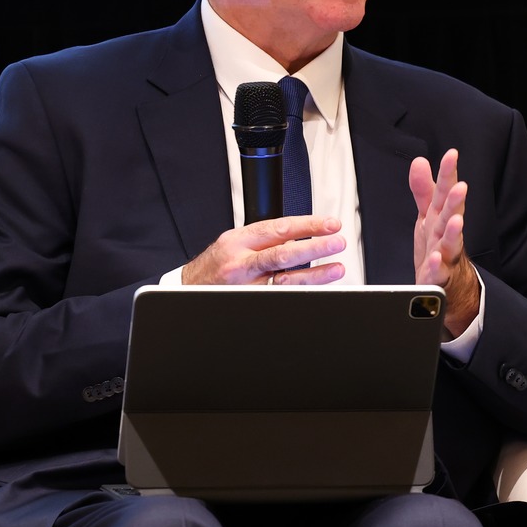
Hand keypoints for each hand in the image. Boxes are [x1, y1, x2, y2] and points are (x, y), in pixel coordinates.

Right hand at [183, 216, 346, 285]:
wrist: (188, 290)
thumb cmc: (214, 265)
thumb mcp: (234, 243)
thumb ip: (264, 239)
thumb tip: (300, 237)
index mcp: (238, 241)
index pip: (279, 228)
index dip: (308, 226)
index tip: (330, 224)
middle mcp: (242, 263)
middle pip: (284, 254)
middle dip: (315, 248)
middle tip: (338, 243)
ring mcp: (247, 286)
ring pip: (286, 280)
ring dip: (315, 275)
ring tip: (336, 268)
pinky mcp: (251, 301)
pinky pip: (280, 297)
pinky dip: (300, 293)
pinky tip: (317, 290)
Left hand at [410, 149, 479, 335]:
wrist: (451, 286)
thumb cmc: (439, 247)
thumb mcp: (428, 215)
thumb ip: (424, 190)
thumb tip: (420, 161)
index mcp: (441, 217)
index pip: (445, 192)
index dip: (448, 173)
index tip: (451, 155)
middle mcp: (447, 234)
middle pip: (451, 216)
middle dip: (455, 202)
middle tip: (461, 187)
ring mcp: (446, 256)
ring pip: (451, 243)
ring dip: (454, 233)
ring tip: (457, 221)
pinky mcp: (440, 278)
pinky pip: (439, 273)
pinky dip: (437, 267)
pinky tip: (436, 259)